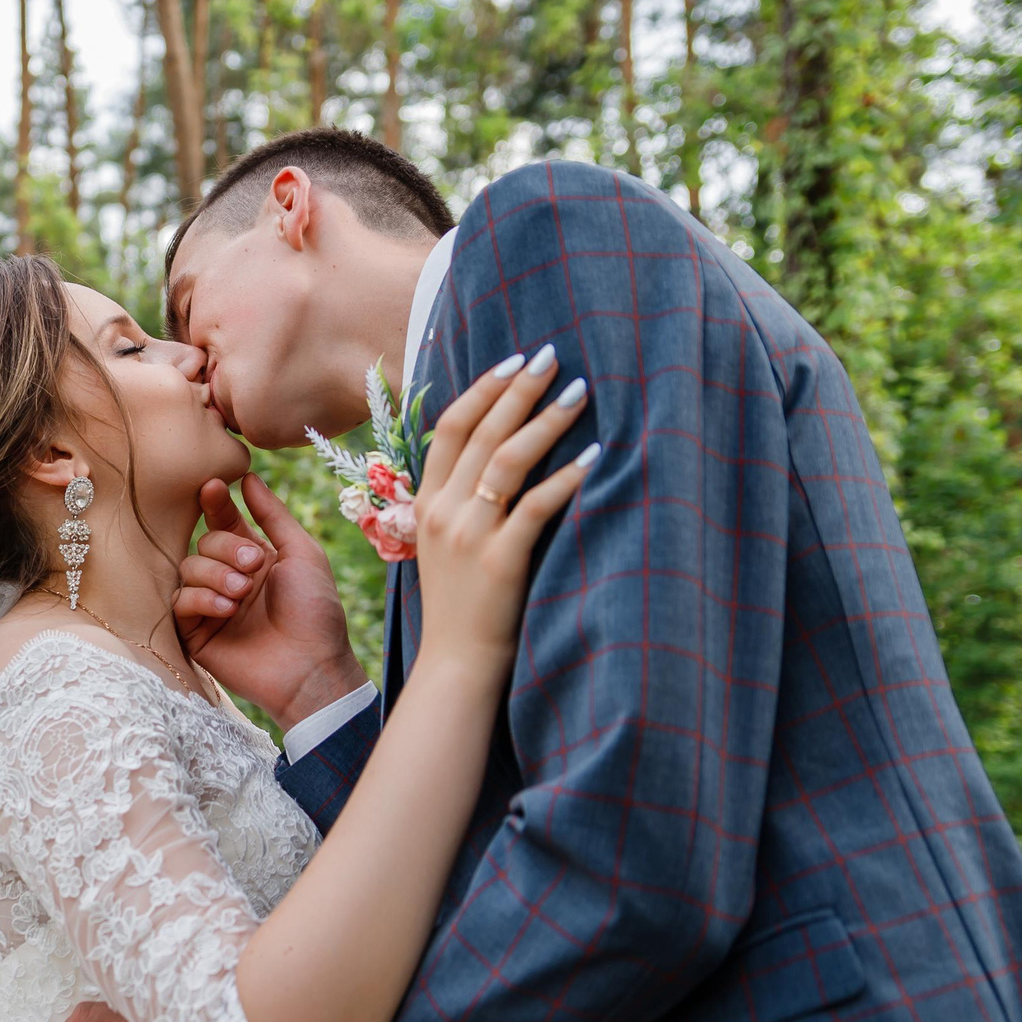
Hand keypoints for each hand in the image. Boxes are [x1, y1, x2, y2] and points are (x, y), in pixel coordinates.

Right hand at [173, 475, 368, 728]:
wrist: (310, 667)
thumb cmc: (315, 611)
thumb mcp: (302, 553)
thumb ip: (273, 515)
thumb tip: (249, 478)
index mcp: (254, 558)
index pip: (223, 521)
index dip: (215, 503)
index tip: (213, 486)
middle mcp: (229, 578)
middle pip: (203, 542)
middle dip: (225, 549)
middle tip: (253, 566)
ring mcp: (211, 606)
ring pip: (188, 568)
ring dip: (215, 574)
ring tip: (242, 593)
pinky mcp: (196, 634)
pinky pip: (180, 602)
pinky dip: (201, 599)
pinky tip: (226, 610)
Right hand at [412, 346, 596, 666]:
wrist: (455, 666)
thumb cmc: (462, 607)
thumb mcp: (446, 547)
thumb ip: (461, 504)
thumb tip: (496, 461)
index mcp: (427, 503)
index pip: (449, 428)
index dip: (483, 389)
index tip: (514, 361)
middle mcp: (443, 511)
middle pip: (481, 432)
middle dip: (519, 389)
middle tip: (553, 355)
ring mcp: (470, 535)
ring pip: (507, 460)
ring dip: (546, 422)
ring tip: (580, 394)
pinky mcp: (501, 561)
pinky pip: (535, 507)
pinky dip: (567, 478)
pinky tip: (594, 457)